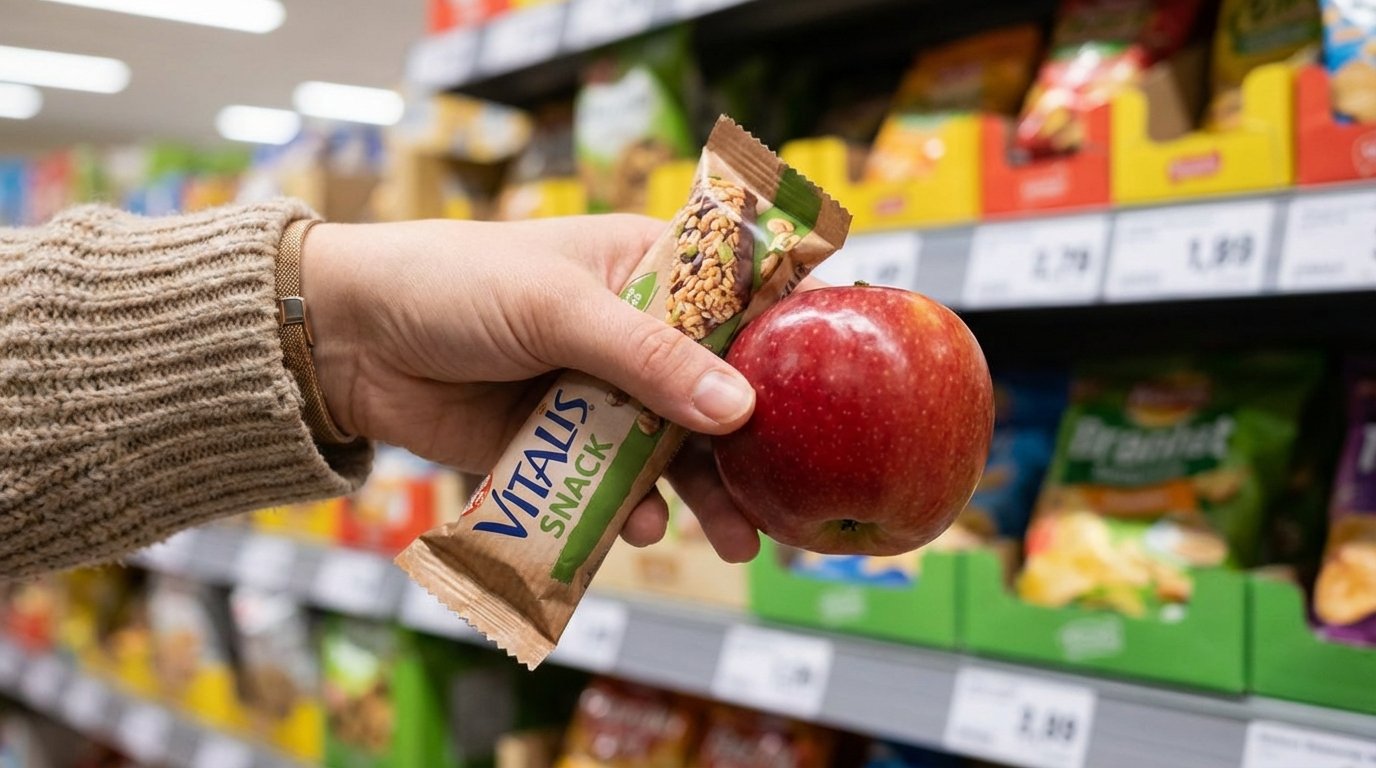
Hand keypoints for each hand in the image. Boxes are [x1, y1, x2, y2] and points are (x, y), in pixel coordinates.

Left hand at [301, 215, 760, 561]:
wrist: (348, 341)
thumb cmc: (453, 286)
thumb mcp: (559, 309)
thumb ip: (650, 359)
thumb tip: (739, 408)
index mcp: (641, 271)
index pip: (733, 304)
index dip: (777, 348)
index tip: (826, 399)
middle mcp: (629, 335)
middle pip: (711, 395)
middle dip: (744, 451)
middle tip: (779, 504)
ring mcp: (595, 394)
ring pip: (668, 450)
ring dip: (700, 496)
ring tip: (731, 543)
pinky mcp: (557, 446)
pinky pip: (611, 484)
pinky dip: (629, 509)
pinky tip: (638, 528)